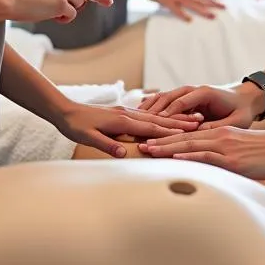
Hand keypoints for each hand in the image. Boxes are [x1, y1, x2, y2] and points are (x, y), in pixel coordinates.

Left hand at [55, 101, 198, 157]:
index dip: (171, 130)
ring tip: (190, 120)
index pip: (152, 126)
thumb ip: (106, 144)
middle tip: (200, 122)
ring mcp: (126, 113)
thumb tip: (122, 153)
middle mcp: (127, 114)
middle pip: (158, 119)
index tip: (190, 131)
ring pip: (154, 116)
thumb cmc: (75, 125)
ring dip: (173, 119)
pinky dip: (160, 118)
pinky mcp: (122, 114)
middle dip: (179, 121)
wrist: (64, 110)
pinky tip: (166, 120)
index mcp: (122, 121)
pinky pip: (146, 116)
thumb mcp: (87, 137)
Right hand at [137, 83, 263, 129]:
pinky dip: (152, 107)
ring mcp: (187, 93)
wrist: (246, 98)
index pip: (180, 103)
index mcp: (204, 92)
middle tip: (139, 126)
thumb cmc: (242, 111)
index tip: (155, 127)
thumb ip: (217, 126)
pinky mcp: (184, 98)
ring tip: (134, 122)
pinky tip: (140, 116)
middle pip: (167, 99)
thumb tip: (198, 133)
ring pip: (162, 98)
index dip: (167, 115)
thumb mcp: (235, 121)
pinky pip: (164, 101)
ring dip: (149, 109)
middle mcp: (193, 90)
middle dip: (153, 113)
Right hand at [139, 0, 224, 21]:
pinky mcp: (166, 0)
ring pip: (191, 3)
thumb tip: (195, 0)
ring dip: (202, 10)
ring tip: (213, 16)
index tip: (227, 3)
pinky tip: (189, 21)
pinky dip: (182, 14)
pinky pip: (175, 9)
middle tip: (226, 8)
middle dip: (214, 3)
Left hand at [139, 125, 264, 180]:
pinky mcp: (231, 157)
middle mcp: (218, 137)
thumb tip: (211, 173)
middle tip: (139, 143)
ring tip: (148, 149)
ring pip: (189, 144)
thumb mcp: (241, 154)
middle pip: (183, 137)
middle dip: (160, 140)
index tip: (150, 141)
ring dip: (167, 147)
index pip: (188, 136)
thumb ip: (224, 160)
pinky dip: (188, 155)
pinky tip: (175, 156)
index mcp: (219, 135)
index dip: (167, 138)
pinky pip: (206, 155)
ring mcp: (224, 146)